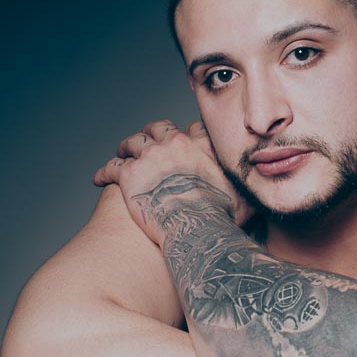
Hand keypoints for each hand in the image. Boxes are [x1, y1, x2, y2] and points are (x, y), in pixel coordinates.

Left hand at [93, 120, 251, 242]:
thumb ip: (244, 190)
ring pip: (132, 143)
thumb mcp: (242, 197)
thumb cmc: (220, 216)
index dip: (183, 135)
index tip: (179, 141)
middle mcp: (172, 145)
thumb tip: (258, 196)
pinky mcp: (128, 175)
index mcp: (199, 146)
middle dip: (151, 134)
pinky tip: (98, 179)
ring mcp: (148, 157)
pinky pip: (111, 167)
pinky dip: (103, 171)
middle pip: (157, 128)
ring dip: (125, 148)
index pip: (190, 128)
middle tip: (145, 143)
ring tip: (120, 154)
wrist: (195, 228)